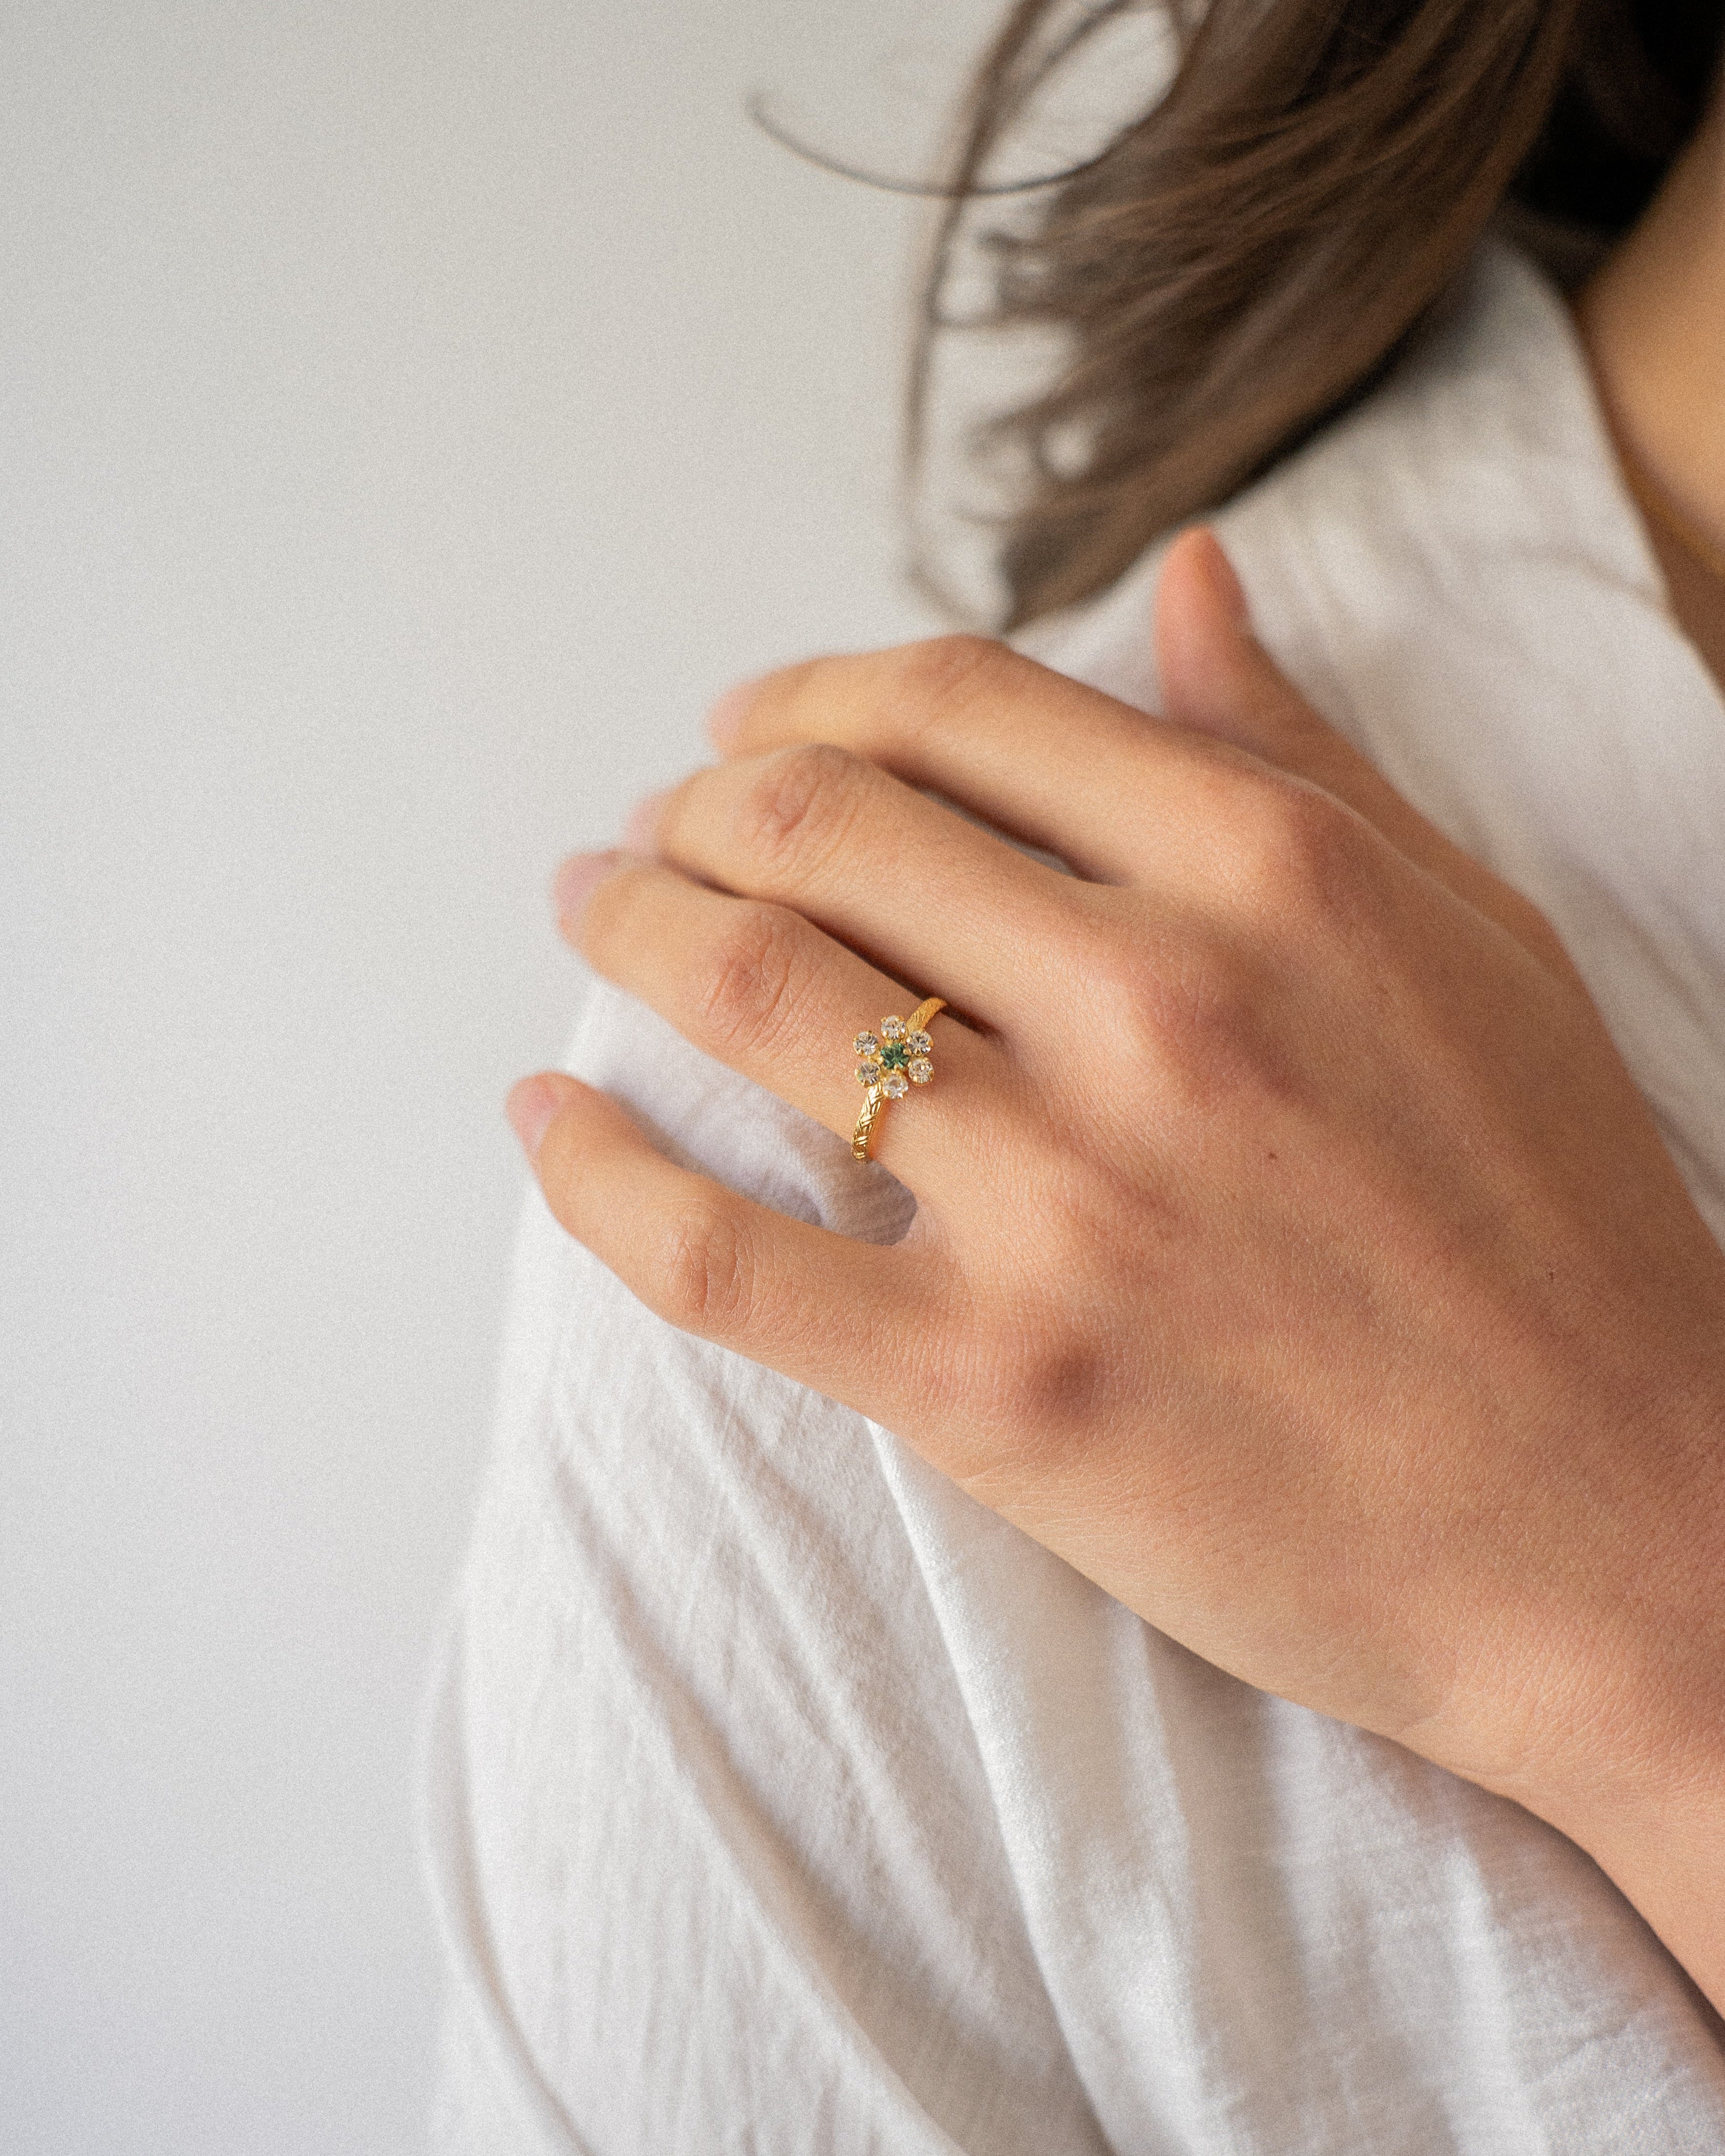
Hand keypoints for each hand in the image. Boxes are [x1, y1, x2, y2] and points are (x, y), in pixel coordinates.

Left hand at [508, 530, 1724, 2001]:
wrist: (1621, 1526)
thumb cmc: (1558, 1224)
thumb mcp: (1470, 938)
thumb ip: (1303, 751)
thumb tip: (1188, 581)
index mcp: (1271, 873)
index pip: (952, 704)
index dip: (810, 692)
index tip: (747, 723)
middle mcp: (1156, 1006)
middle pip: (820, 825)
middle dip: (696, 803)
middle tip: (656, 827)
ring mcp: (1065, 1199)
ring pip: (748, 998)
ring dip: (629, 930)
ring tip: (594, 912)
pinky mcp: (992, 1382)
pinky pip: (716, 1255)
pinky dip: (594, 1174)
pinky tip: (543, 1115)